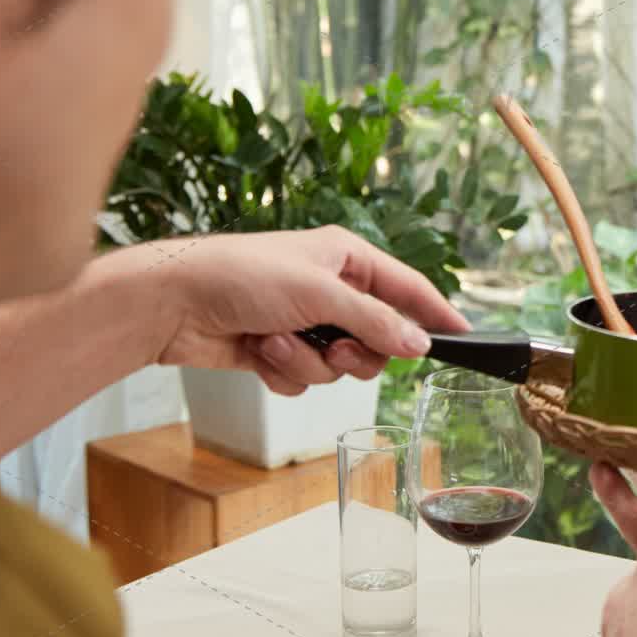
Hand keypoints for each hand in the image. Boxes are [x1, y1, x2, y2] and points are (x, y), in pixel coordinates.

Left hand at [135, 227, 469, 394]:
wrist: (171, 303)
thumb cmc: (242, 276)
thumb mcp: (320, 294)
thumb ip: (375, 322)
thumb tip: (418, 344)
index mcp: (346, 258)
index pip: (407, 287)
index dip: (436, 312)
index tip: (465, 336)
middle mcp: (329, 289)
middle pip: (377, 339)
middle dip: (355, 353)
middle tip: (336, 350)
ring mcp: (303, 323)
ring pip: (340, 365)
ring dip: (309, 362)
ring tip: (276, 342)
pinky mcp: (277, 350)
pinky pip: (305, 378)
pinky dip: (284, 371)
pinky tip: (258, 352)